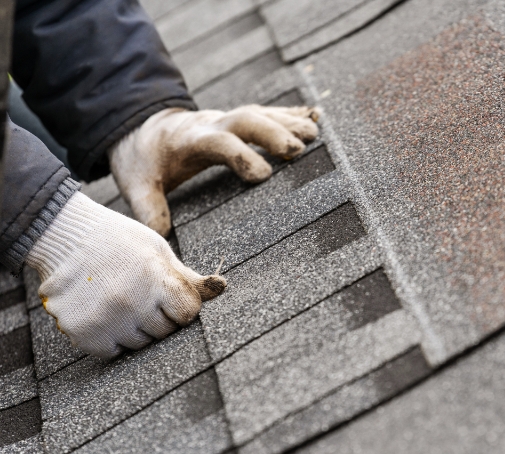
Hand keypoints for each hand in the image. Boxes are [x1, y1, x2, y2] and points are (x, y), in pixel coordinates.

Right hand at [25, 192, 225, 357]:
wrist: (64, 237)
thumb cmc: (119, 243)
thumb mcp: (159, 252)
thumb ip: (189, 278)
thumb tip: (223, 287)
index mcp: (156, 279)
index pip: (189, 313)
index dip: (182, 305)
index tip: (168, 295)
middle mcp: (131, 302)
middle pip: (166, 331)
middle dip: (159, 317)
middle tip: (139, 293)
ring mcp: (106, 321)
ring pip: (140, 344)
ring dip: (135, 329)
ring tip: (119, 299)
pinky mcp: (84, 334)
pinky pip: (113, 352)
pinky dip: (110, 339)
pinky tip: (103, 312)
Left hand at [109, 105, 319, 235]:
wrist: (141, 129)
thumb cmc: (144, 160)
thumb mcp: (136, 184)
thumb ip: (148, 207)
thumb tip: (160, 236)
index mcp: (190, 140)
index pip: (219, 143)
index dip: (241, 155)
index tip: (263, 175)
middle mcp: (212, 124)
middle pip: (246, 120)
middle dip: (273, 132)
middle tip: (299, 149)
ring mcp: (226, 120)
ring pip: (260, 114)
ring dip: (288, 122)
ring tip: (314, 134)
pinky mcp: (236, 121)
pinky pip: (266, 113)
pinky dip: (290, 114)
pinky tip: (313, 117)